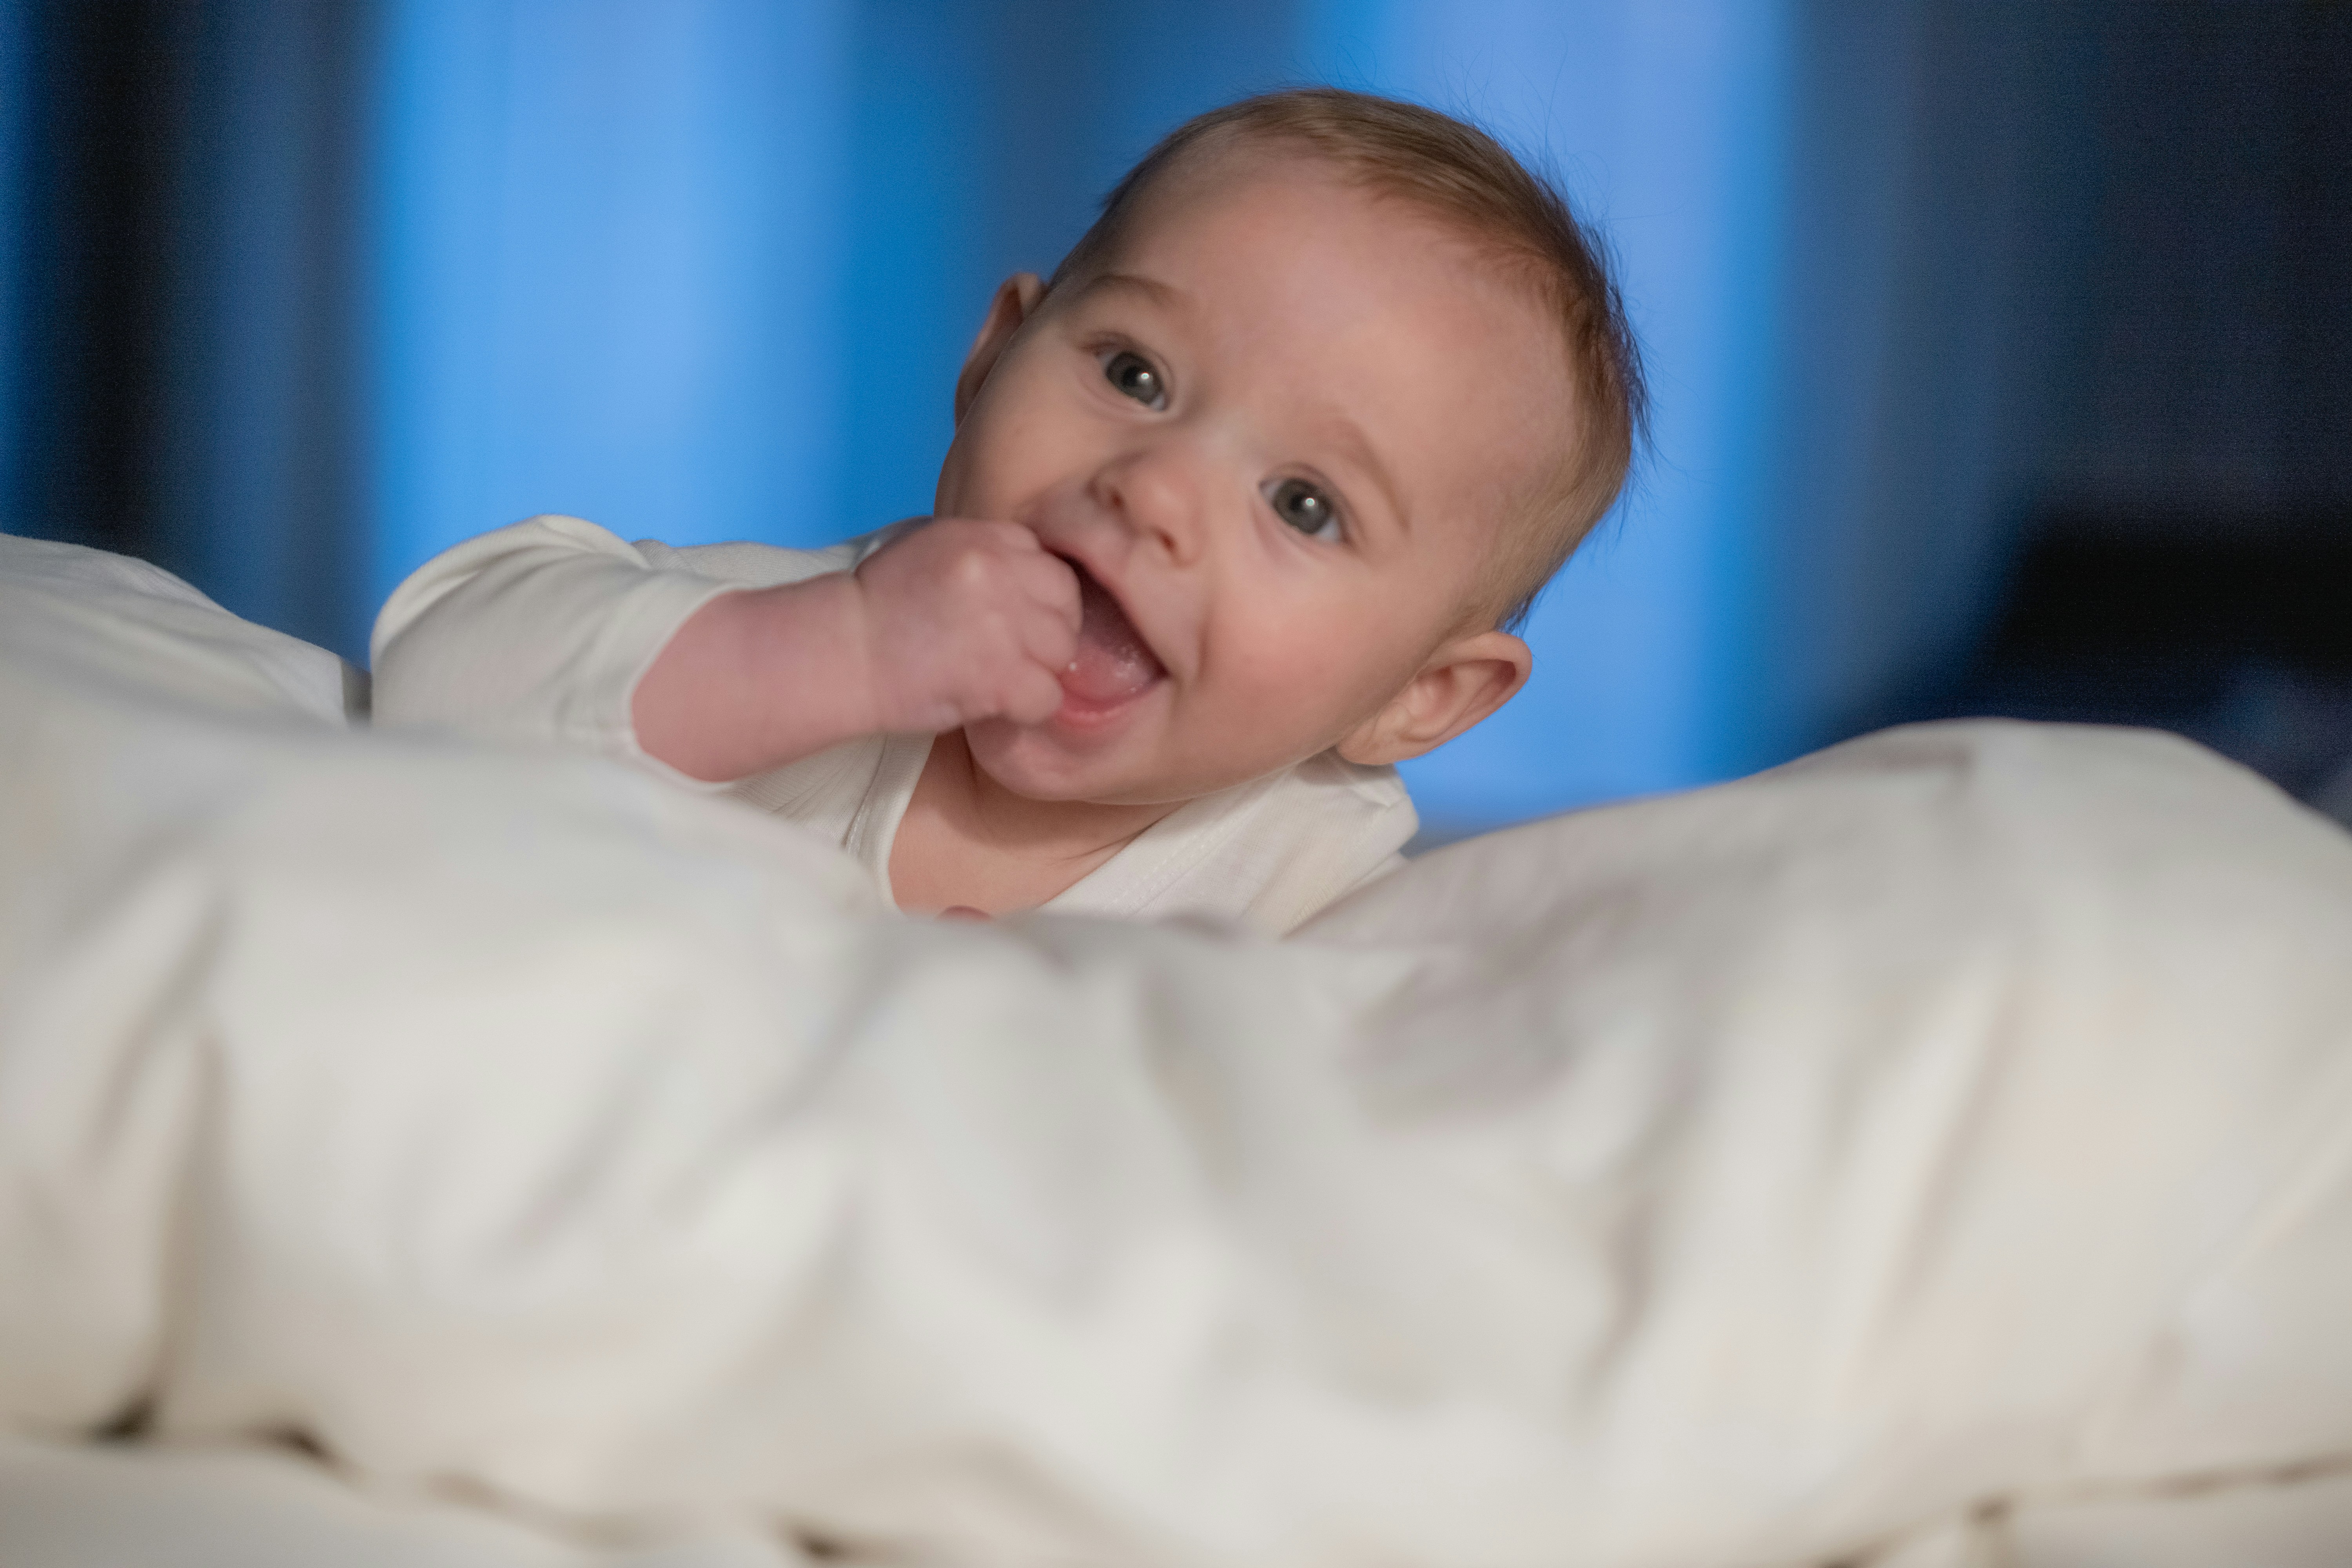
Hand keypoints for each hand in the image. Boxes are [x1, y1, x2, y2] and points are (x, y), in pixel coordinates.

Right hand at [848, 519, 1079, 733]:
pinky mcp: (999, 675)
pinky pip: (1048, 696)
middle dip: (1048, 632)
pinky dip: (1029, 709)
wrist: (840, 654)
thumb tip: (1022, 573)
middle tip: (1018, 655)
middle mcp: (998, 571)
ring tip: (1002, 681)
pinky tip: (1000, 707)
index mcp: (981, 537)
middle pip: (1065, 602)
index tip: (1018, 619)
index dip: (1038, 597)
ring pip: (1062, 651)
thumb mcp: (924, 548)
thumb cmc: (873, 607)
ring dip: (1039, 672)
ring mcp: (1003, 623)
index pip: (1046, 562)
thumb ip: (978, 553)